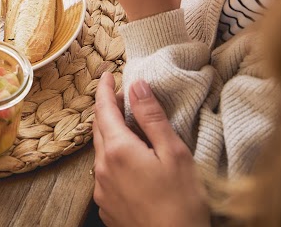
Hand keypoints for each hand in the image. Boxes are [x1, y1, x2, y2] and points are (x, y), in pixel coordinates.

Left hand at [92, 73, 209, 226]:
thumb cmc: (181, 203)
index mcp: (118, 150)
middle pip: (98, 129)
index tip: (107, 74)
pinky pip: (104, 173)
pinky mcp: (107, 206)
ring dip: (110, 134)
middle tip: (120, 97)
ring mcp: (102, 189)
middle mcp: (102, 168)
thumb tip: (136, 86)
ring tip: (128, 127)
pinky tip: (131, 162)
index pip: (103, 109)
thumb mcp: (174, 154)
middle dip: (106, 109)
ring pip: (100, 151)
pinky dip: (113, 158)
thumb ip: (152, 118)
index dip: (104, 89)